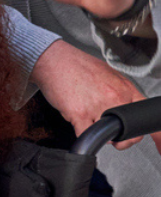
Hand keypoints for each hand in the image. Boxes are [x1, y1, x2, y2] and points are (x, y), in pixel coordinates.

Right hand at [31, 40, 160, 152]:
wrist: (52, 59)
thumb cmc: (75, 65)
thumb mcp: (106, 73)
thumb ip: (119, 91)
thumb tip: (125, 106)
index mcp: (124, 88)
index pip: (144, 115)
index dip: (142, 130)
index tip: (139, 137)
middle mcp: (114, 97)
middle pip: (127, 131)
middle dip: (118, 137)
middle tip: (110, 134)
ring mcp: (97, 106)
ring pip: (106, 136)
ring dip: (99, 136)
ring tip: (89, 122)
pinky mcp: (79, 113)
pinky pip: (85, 135)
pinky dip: (82, 137)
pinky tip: (78, 126)